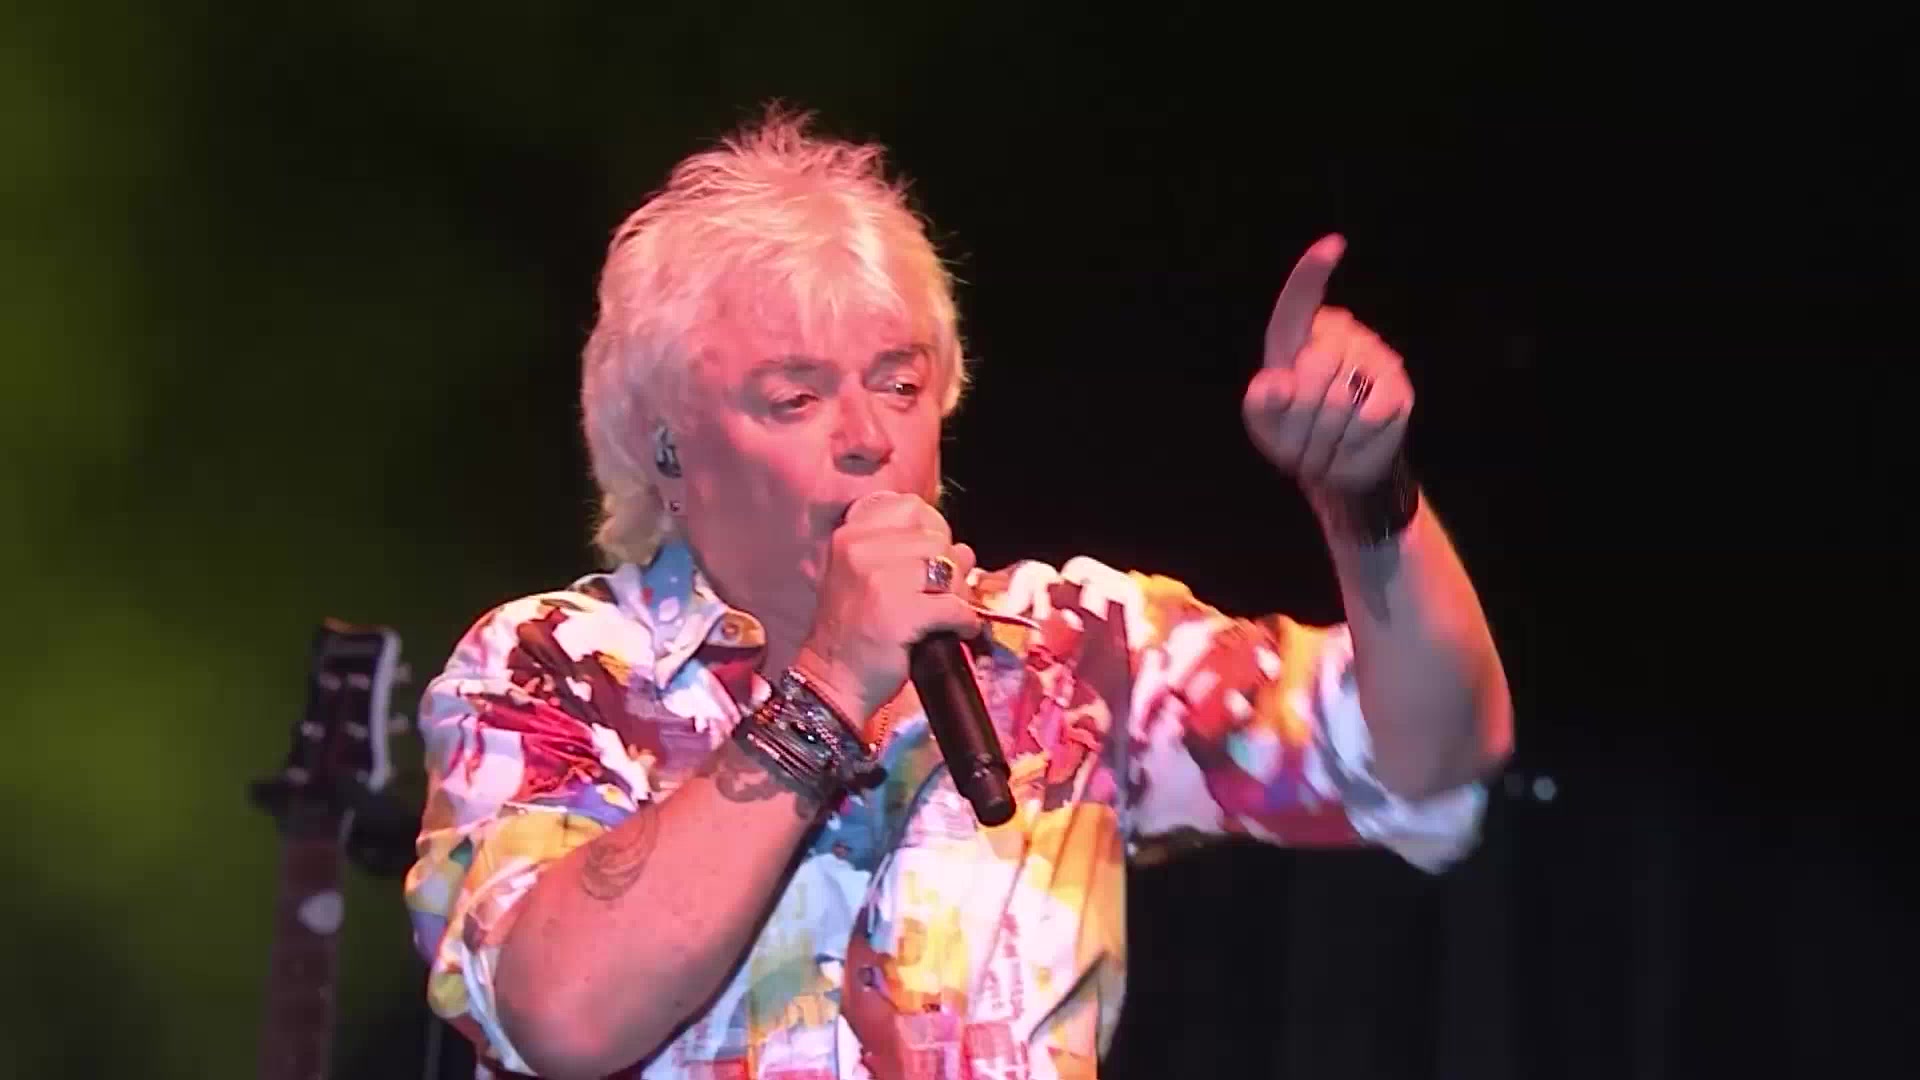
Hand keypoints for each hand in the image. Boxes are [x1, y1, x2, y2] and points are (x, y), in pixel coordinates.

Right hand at [794, 492, 982, 738]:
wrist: (832, 682)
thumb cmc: (853, 632)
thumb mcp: (868, 578)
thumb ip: (910, 555)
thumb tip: (964, 550)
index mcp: (851, 536)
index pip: (911, 508)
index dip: (931, 532)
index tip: (929, 560)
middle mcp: (861, 550)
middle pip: (936, 539)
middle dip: (950, 568)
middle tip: (942, 595)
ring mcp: (881, 581)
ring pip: (949, 567)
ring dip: (959, 594)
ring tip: (948, 614)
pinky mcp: (902, 613)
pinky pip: (955, 606)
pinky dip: (965, 621)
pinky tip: (958, 632)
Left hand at [1242, 234, 1412, 492]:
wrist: (1337, 468)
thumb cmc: (1294, 434)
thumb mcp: (1265, 422)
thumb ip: (1262, 403)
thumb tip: (1279, 384)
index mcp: (1298, 337)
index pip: (1300, 301)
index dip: (1313, 273)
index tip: (1332, 244)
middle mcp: (1340, 336)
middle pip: (1312, 369)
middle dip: (1297, 419)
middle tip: (1297, 443)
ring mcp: (1373, 357)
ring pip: (1339, 399)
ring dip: (1322, 437)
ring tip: (1321, 446)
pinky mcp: (1397, 388)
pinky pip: (1367, 417)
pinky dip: (1351, 443)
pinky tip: (1349, 444)